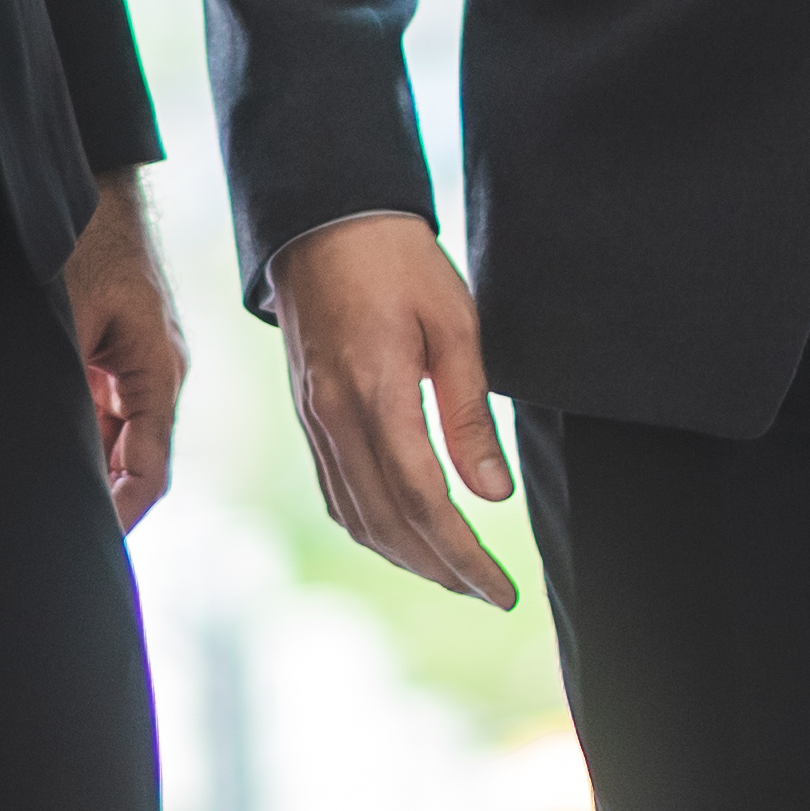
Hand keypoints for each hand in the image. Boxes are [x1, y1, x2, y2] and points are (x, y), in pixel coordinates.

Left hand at [61, 173, 184, 529]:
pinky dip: (73, 431)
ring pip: (110, 436)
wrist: (90, 179)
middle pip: (131, 462)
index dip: (120, 518)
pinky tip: (35, 446)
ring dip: (81, 463)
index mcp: (158, 373)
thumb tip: (46, 448)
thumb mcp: (68, 318)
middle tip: (52, 538)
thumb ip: (65, 385)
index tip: (89, 550)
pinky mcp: (111, 348)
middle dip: (97, 499)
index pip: (148, 473)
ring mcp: (134, 362)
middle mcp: (155, 375)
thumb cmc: (86, 238)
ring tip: (35, 500)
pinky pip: (96, 406)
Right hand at [274, 215, 514, 607]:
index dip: (464, 555)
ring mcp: (314, 419)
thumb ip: (470, 413)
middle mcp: (336, 417)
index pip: (424, 502)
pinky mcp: (308, 414)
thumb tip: (493, 492)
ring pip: (355, 515)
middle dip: (441, 569)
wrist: (324, 219)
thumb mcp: (455, 323)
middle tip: (488, 591)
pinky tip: (400, 534)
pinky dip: (369, 526)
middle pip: (388, 522)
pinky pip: (335, 490)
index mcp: (376, 393)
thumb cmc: (397, 260)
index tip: (502, 588)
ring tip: (452, 573)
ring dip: (405, 556)